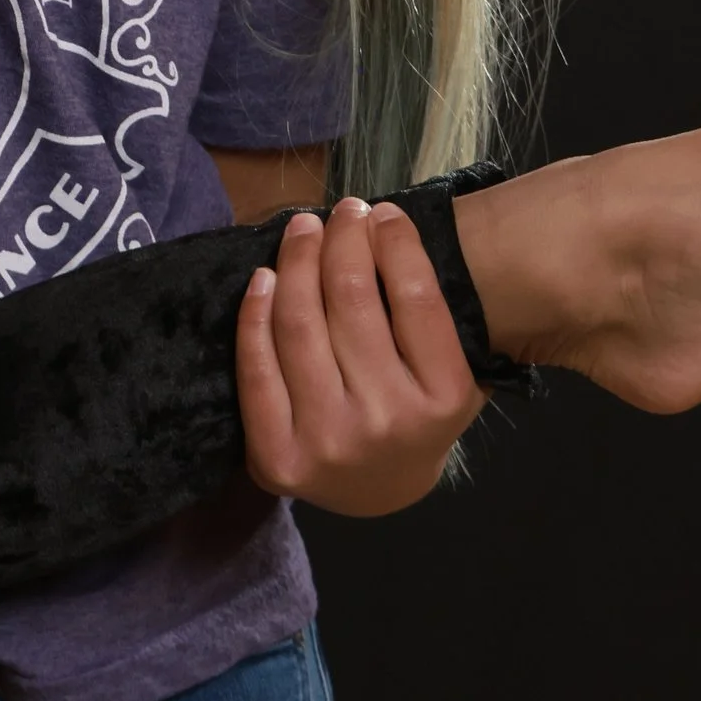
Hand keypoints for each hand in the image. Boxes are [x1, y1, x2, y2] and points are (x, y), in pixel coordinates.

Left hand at [237, 199, 486, 515]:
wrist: (377, 492)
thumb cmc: (412, 409)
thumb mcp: (444, 370)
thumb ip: (430, 312)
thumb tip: (385, 222)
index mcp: (446, 401)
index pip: (417, 299)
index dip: (396, 243)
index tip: (382, 210)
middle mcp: (390, 424)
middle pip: (352, 301)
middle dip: (343, 240)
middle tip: (342, 209)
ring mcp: (330, 442)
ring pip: (299, 323)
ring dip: (297, 260)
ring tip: (303, 228)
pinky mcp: (277, 456)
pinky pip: (255, 366)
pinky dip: (254, 312)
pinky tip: (264, 276)